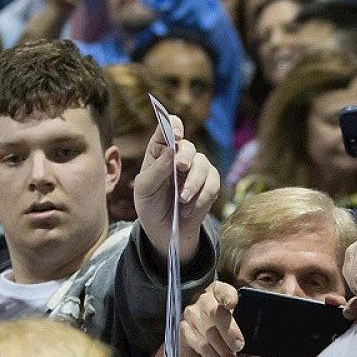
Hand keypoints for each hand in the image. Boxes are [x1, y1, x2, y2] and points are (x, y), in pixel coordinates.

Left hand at [134, 115, 219, 267]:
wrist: (164, 230)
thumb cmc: (150, 205)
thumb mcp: (145, 189)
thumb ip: (156, 170)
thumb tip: (170, 150)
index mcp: (160, 150)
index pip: (168, 127)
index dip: (173, 126)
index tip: (175, 136)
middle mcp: (179, 155)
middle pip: (188, 146)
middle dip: (185, 157)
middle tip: (180, 168)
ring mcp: (196, 168)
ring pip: (202, 165)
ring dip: (192, 184)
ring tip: (181, 202)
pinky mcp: (210, 183)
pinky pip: (212, 184)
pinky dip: (201, 198)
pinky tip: (188, 210)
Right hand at [181, 281, 242, 356]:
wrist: (198, 342)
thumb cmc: (226, 329)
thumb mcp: (238, 321)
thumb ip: (247, 320)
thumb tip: (265, 331)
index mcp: (219, 292)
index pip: (223, 290)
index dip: (227, 296)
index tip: (232, 305)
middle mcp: (203, 300)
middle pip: (214, 313)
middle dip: (229, 331)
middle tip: (239, 346)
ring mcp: (191, 314)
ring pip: (207, 332)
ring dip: (222, 349)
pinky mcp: (183, 329)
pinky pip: (198, 344)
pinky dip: (211, 356)